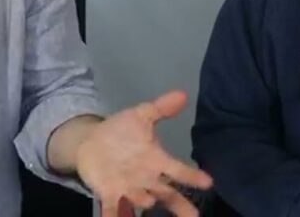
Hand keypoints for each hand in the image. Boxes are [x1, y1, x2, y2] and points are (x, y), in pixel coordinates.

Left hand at [74, 90, 212, 216]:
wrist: (91, 142)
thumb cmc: (121, 132)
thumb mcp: (141, 116)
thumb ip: (162, 108)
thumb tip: (183, 94)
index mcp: (157, 161)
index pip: (178, 170)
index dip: (192, 176)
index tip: (208, 182)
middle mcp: (148, 179)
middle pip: (168, 195)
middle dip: (181, 206)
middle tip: (194, 216)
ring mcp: (130, 189)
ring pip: (144, 201)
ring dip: (147, 203)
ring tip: (151, 204)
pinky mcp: (110, 195)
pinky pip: (114, 209)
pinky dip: (116, 216)